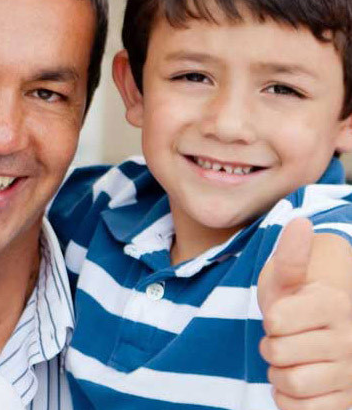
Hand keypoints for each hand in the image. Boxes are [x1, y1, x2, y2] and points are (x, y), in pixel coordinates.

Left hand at [258, 217, 351, 409]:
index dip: (269, 321)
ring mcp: (351, 372)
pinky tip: (299, 385)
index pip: (276, 321)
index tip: (284, 317)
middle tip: (286, 341)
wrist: (321, 340)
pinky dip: (288, 400)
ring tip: (292, 362)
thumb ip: (291, 257)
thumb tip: (300, 222)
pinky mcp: (347, 401)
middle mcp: (350, 338)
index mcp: (335, 304)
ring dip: (278, 374)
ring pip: (289, 382)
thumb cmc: (298, 307)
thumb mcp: (288, 281)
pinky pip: (299, 409)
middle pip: (277, 353)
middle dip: (270, 348)